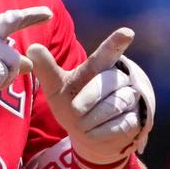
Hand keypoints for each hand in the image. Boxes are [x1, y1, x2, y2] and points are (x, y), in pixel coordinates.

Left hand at [28, 29, 155, 168]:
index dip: (117, 42)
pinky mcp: (136, 119)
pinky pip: (120, 125)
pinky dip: (101, 132)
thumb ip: (46, 69)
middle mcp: (120, 78)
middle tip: (75, 110)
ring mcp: (131, 98)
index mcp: (100, 66)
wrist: (88, 135)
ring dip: (92, 119)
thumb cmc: (72, 104)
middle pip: (108, 83)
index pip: (109, 53)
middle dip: (88, 99)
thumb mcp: (56, 87)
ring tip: (83, 122)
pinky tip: (95, 131)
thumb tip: (32, 48)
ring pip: (114, 105)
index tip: (127, 32)